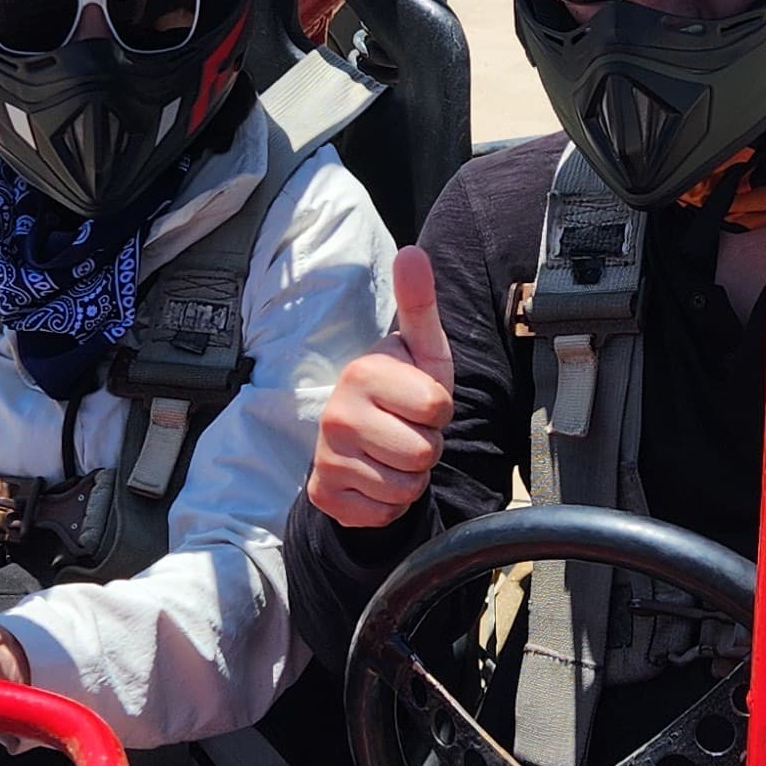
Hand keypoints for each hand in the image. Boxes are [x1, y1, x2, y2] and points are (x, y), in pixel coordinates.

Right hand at [308, 245, 456, 530]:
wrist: (359, 444)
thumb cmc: (400, 392)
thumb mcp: (420, 351)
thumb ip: (419, 304)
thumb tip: (412, 252)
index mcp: (362, 371)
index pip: (438, 407)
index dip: (440, 409)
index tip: (419, 402)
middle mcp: (337, 413)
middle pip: (425, 452)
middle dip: (427, 447)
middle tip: (405, 431)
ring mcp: (327, 457)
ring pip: (408, 487)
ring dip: (411, 477)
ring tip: (392, 453)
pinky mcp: (326, 496)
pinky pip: (386, 513)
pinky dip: (390, 504)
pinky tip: (375, 479)